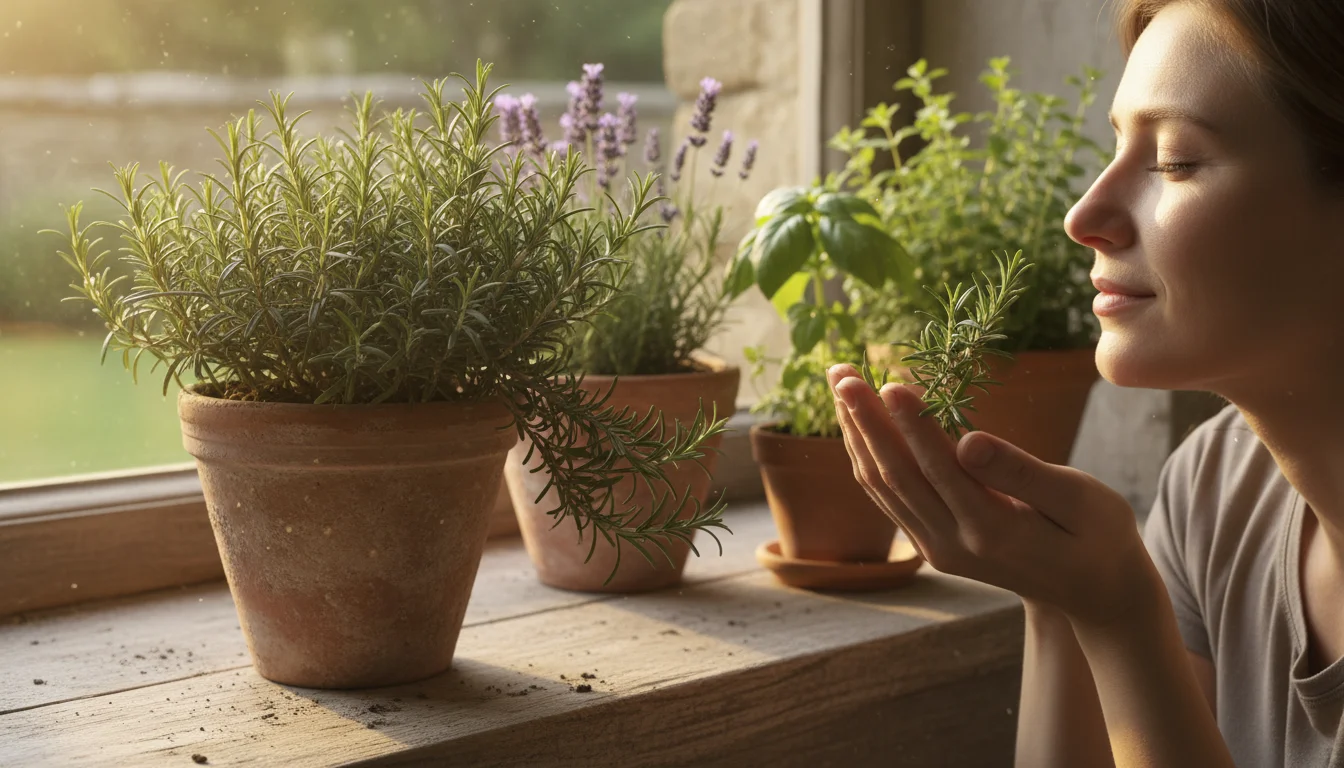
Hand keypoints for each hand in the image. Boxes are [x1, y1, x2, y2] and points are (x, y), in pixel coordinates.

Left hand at [827, 364, 1154, 627]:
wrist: (1093, 594)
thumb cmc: (1098, 535)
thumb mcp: (1078, 499)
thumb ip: (1021, 471)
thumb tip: (968, 442)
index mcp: (993, 530)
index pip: (938, 469)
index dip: (911, 424)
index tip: (886, 382)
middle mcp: (953, 544)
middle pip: (896, 476)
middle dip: (865, 421)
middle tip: (841, 373)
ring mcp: (937, 548)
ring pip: (882, 486)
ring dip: (857, 434)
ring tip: (840, 384)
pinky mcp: (931, 545)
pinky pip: (888, 497)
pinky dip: (867, 457)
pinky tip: (856, 424)